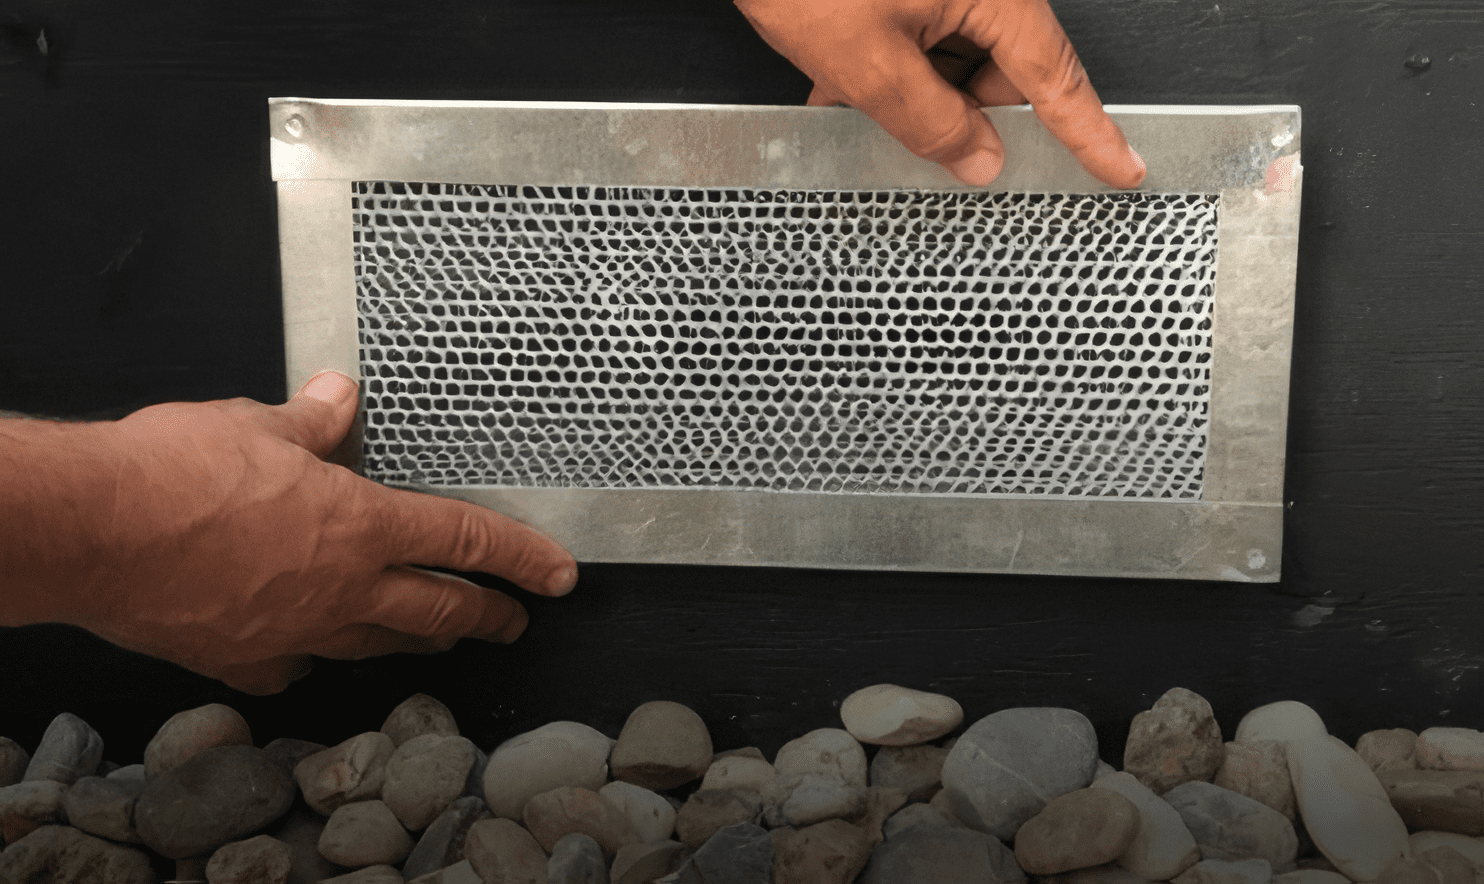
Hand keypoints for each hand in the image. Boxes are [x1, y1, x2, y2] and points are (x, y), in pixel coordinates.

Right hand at [64, 371, 576, 694]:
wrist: (91, 534)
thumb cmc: (171, 475)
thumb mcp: (255, 424)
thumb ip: (310, 419)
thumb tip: (338, 395)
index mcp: (360, 525)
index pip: (466, 540)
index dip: (522, 557)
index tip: (558, 575)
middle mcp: (341, 588)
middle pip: (440, 608)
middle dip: (488, 615)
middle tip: (515, 620)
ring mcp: (296, 631)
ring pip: (379, 642)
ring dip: (418, 639)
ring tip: (441, 639)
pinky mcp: (242, 657)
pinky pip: (294, 664)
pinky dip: (312, 656)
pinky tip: (312, 653)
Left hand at [735, 0, 1145, 187]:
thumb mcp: (866, 62)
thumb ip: (931, 122)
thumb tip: (978, 159)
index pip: (1058, 80)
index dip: (1091, 134)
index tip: (1123, 169)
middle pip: (1001, 70)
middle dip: (953, 110)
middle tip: (899, 128)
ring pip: (954, 54)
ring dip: (909, 87)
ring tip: (845, 87)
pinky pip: (923, 28)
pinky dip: (890, 57)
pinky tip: (841, 69)